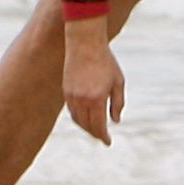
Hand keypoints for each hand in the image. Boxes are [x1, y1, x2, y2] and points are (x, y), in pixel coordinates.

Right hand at [61, 18, 125, 143]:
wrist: (84, 42)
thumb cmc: (105, 60)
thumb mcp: (118, 81)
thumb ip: (118, 102)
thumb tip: (115, 121)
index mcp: (96, 99)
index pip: (99, 126)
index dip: (103, 137)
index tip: (108, 142)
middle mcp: (82, 100)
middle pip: (87, 126)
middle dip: (95, 134)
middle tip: (103, 137)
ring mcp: (72, 95)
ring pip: (77, 120)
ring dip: (86, 127)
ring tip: (95, 129)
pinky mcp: (66, 90)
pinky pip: (72, 111)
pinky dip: (78, 117)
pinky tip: (85, 116)